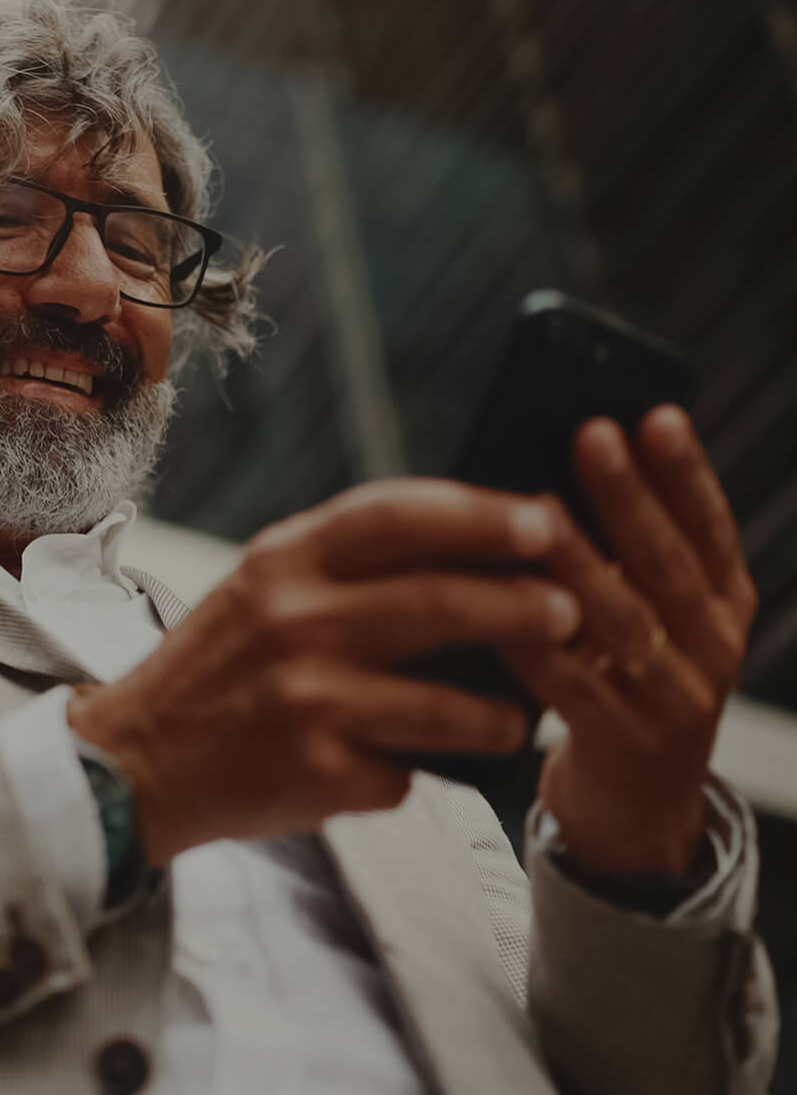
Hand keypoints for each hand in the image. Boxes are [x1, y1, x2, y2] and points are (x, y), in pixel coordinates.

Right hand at [68, 479, 582, 865]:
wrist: (136, 759)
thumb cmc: (216, 665)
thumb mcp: (262, 586)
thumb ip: (345, 564)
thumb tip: (470, 549)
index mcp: (283, 559)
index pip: (397, 515)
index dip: (480, 515)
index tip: (542, 520)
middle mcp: (293, 619)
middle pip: (440, 602)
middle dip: (523, 606)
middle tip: (570, 612)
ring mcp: (305, 699)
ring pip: (446, 704)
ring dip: (501, 714)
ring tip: (518, 718)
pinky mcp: (316, 773)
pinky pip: (406, 773)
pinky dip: (420, 773)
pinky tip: (412, 770)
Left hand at [501, 406, 756, 877]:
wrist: (638, 806)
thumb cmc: (631, 683)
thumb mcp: (656, 616)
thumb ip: (629, 556)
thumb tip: (564, 467)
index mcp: (723, 606)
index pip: (711, 528)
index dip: (686, 474)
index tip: (656, 416)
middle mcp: (712, 647)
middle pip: (667, 561)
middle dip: (627, 495)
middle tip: (591, 435)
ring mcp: (674, 699)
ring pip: (621, 618)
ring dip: (578, 560)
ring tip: (538, 510)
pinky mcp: (622, 741)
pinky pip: (570, 682)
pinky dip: (533, 641)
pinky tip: (499, 606)